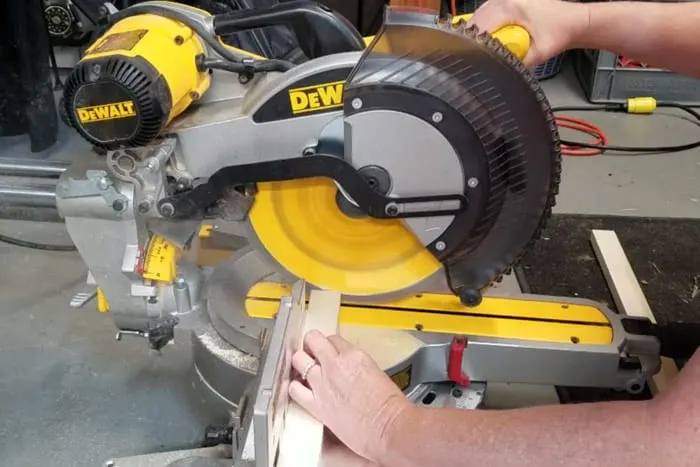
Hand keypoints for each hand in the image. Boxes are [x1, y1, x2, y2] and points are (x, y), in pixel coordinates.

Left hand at [289, 330, 412, 462]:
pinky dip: (294, 387)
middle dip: (310, 344)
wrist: (388, 427)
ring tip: (303, 369)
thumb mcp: (375, 373)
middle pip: (312, 339)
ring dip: (300, 363)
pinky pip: (294, 389)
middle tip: (311, 352)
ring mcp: (323, 383)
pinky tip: (300, 389)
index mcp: (353, 356)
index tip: (328, 351)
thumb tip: (348, 369)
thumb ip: (356, 366)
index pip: (332, 339)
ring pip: (298, 359)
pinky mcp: (316, 405)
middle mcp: (335, 365)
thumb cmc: (389, 406)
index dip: (329, 345)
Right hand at [467, 0, 590, 66]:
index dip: (475, 43)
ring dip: (478, 32)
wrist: (574, 21)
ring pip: (479, 15)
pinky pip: (486, 13)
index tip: (474, 58)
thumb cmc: (560, 31)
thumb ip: (517, 63)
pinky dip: (485, 25)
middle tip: (477, 56)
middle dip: (474, 38)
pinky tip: (488, 37)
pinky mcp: (507, 1)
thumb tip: (500, 72)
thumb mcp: (539, 53)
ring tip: (483, 48)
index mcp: (511, 7)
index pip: (481, 25)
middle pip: (476, 19)